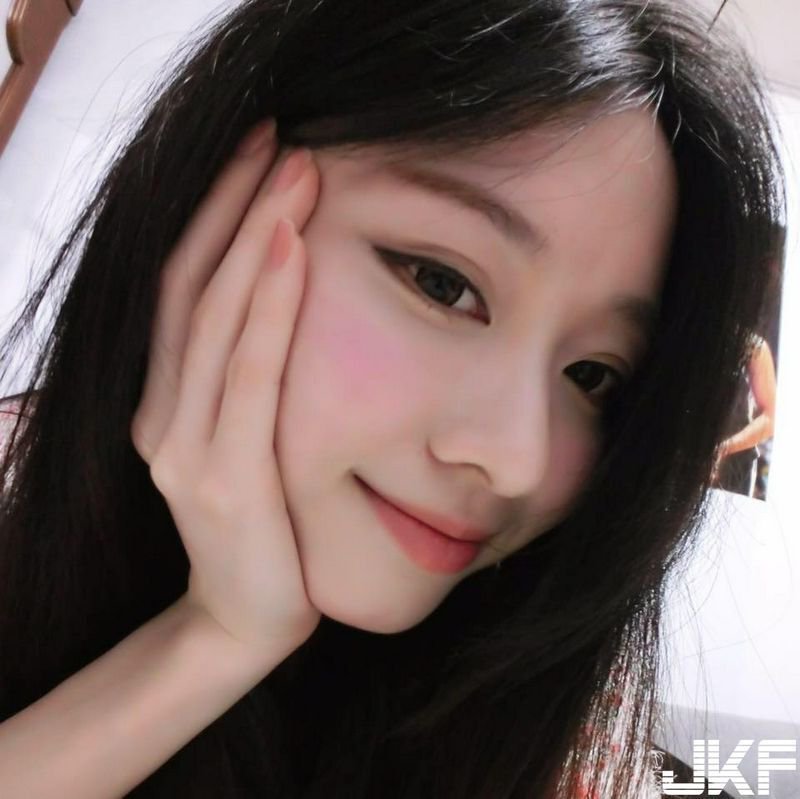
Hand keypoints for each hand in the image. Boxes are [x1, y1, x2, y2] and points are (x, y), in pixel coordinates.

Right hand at [130, 120, 321, 655]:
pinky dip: (269, 307)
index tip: (259, 153)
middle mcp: (159, 413)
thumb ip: (241, 383)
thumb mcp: (240, 442)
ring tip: (295, 169)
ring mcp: (181, 444)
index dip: (215, 213)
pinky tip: (293, 248)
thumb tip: (284, 308)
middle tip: (279, 136)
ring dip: (254, 235)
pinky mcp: (220, 475)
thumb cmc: (261, 525)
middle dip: (233, 203)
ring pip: (212, 315)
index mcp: (163, 400)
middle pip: (189, 282)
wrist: (247, 616)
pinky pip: (247, 374)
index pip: (182, 284)